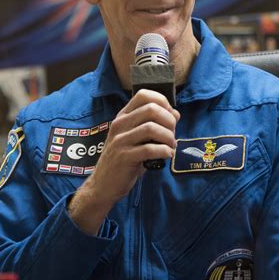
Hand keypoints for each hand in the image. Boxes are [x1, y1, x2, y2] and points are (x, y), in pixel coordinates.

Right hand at [68, 89, 178, 233]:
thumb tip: (175, 114)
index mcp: (123, 116)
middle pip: (151, 109)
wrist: (103, 185)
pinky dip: (164, 151)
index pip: (143, 95)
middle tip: (172, 134)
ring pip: (151, 128)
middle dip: (169, 121)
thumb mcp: (135, 138)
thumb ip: (152, 124)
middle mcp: (120, 124)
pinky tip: (167, 155)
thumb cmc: (124, 160)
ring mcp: (120, 140)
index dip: (162, 101)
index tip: (170, 116)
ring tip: (171, 146)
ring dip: (168, 137)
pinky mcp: (124, 157)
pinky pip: (149, 149)